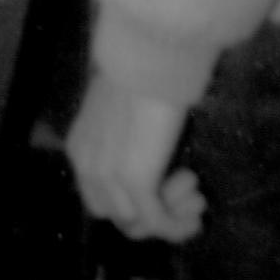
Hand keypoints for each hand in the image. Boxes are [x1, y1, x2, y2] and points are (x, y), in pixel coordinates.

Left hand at [67, 70, 203, 242]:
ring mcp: (109, 176)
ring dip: (172, 215)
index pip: (99, 196)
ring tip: (197, 192)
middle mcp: (87, 165)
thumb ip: (124, 137)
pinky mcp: (136, 182)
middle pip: (116, 215)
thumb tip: (146, 152)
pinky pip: (157, 222)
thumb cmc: (145, 70)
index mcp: (80, 146)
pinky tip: (199, 211)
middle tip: (189, 188)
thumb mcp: (125, 109)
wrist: (150, 54)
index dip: (134, 199)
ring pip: (137, 223)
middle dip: (153, 212)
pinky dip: (178, 225)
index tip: (168, 180)